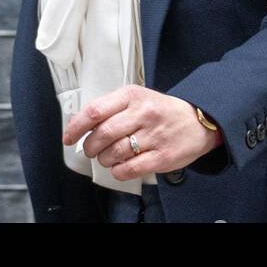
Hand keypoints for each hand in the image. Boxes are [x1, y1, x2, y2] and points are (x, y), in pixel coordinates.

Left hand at [62, 84, 223, 180]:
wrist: (197, 120)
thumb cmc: (162, 110)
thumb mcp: (137, 98)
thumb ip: (112, 107)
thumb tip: (82, 124)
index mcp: (131, 96)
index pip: (95, 111)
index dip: (77, 127)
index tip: (69, 137)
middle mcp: (142, 114)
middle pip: (103, 134)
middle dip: (90, 146)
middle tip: (90, 149)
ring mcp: (153, 135)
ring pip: (114, 152)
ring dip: (104, 159)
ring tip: (106, 158)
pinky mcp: (162, 156)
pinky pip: (131, 168)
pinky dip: (118, 171)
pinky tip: (119, 167)